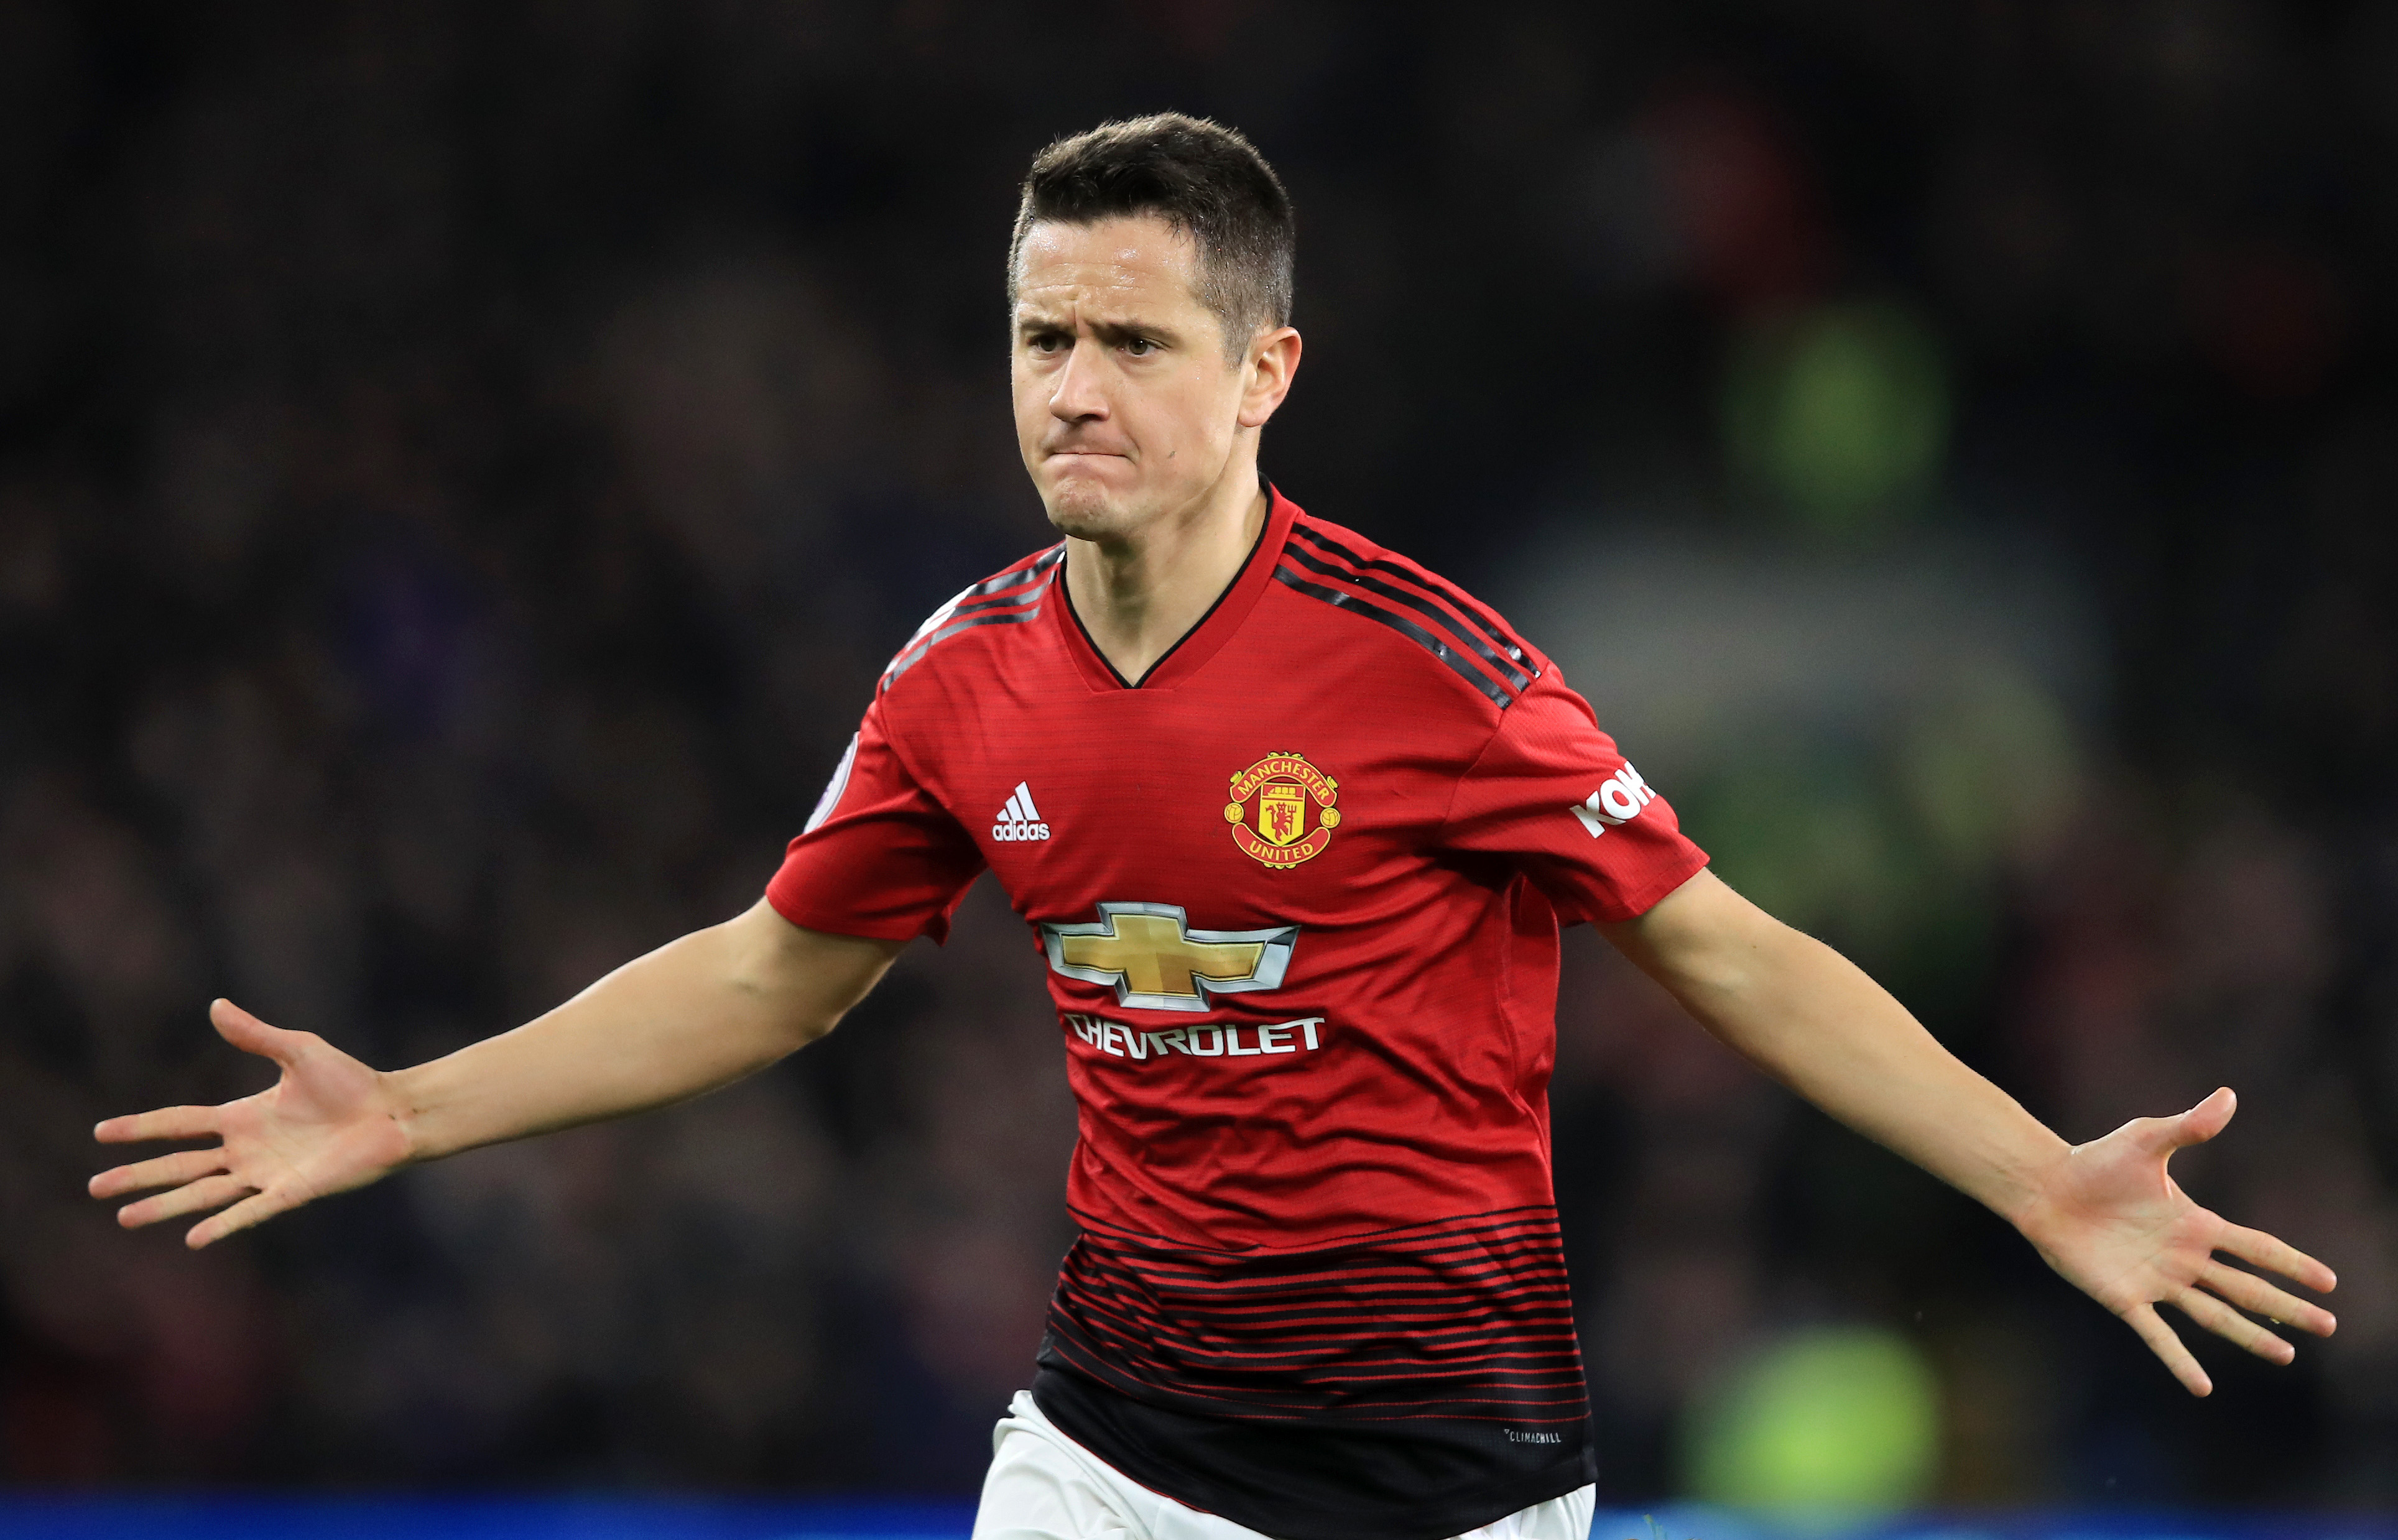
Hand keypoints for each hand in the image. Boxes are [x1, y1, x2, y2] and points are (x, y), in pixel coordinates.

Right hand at [90, 999, 412, 1248]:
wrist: (393, 1112)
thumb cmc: (351, 1081)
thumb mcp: (298, 1051)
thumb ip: (255, 1035)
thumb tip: (216, 1006)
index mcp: (242, 1117)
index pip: (179, 1125)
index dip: (141, 1128)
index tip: (100, 1133)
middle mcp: (246, 1150)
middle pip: (180, 1166)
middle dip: (138, 1176)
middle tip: (95, 1187)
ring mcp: (266, 1175)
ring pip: (203, 1194)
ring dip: (165, 1206)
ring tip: (124, 1218)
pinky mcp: (292, 1192)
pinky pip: (250, 1212)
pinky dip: (223, 1225)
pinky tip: (193, 1239)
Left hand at [2016, 1087, 2336, 1394]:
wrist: (2046, 1186)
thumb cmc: (2095, 1161)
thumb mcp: (2147, 1140)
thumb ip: (2188, 1128)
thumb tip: (2227, 1096)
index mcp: (2194, 1224)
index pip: (2255, 1247)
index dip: (2291, 1263)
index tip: (2328, 1281)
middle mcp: (2182, 1258)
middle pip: (2246, 1287)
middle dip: (2287, 1306)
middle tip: (2328, 1325)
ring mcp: (2156, 1281)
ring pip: (2214, 1314)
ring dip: (2250, 1335)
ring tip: (2287, 1355)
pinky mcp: (2124, 1298)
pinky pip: (2158, 1335)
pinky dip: (2179, 1360)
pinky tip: (2202, 1387)